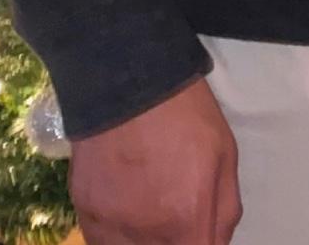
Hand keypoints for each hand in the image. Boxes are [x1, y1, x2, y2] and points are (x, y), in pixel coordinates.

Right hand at [70, 78, 240, 244]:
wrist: (128, 80)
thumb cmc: (186, 114)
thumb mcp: (225, 155)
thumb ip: (224, 212)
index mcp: (189, 219)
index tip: (196, 233)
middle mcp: (147, 235)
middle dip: (174, 240)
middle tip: (174, 215)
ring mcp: (110, 228)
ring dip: (144, 241)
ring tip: (149, 211)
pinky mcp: (83, 214)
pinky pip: (101, 243)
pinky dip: (115, 236)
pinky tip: (125, 211)